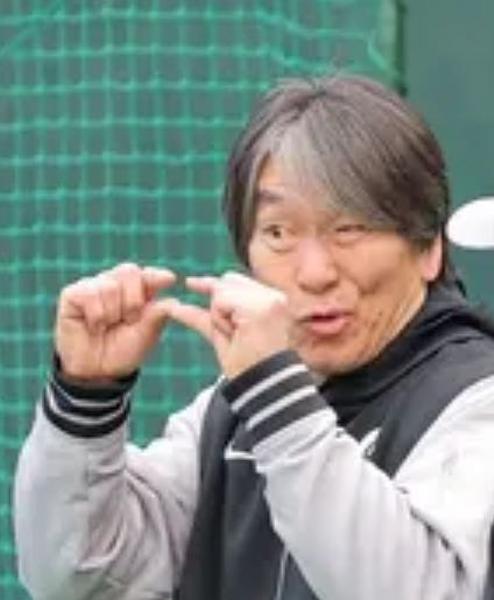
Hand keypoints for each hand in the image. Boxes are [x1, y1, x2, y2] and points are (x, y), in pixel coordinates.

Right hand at [55, 263, 177, 382]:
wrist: (98, 372)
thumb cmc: (124, 350)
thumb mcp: (147, 333)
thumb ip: (158, 313)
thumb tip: (173, 296)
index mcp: (137, 290)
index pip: (147, 274)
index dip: (156, 275)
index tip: (169, 280)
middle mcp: (115, 283)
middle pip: (129, 271)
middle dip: (134, 300)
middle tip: (129, 320)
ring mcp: (93, 286)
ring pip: (110, 286)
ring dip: (112, 313)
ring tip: (107, 326)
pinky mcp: (72, 295)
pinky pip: (89, 294)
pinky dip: (96, 315)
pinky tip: (93, 326)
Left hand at [167, 272, 291, 377]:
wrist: (262, 386)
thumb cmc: (246, 366)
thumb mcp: (223, 334)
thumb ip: (206, 316)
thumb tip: (174, 306)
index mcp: (271, 300)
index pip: (234, 281)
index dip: (211, 285)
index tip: (189, 283)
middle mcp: (273, 296)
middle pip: (227, 281)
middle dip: (218, 304)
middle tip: (233, 333)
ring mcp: (268, 300)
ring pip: (222, 290)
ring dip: (219, 316)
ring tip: (237, 337)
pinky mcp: (259, 307)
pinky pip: (221, 302)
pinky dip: (220, 320)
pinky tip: (233, 334)